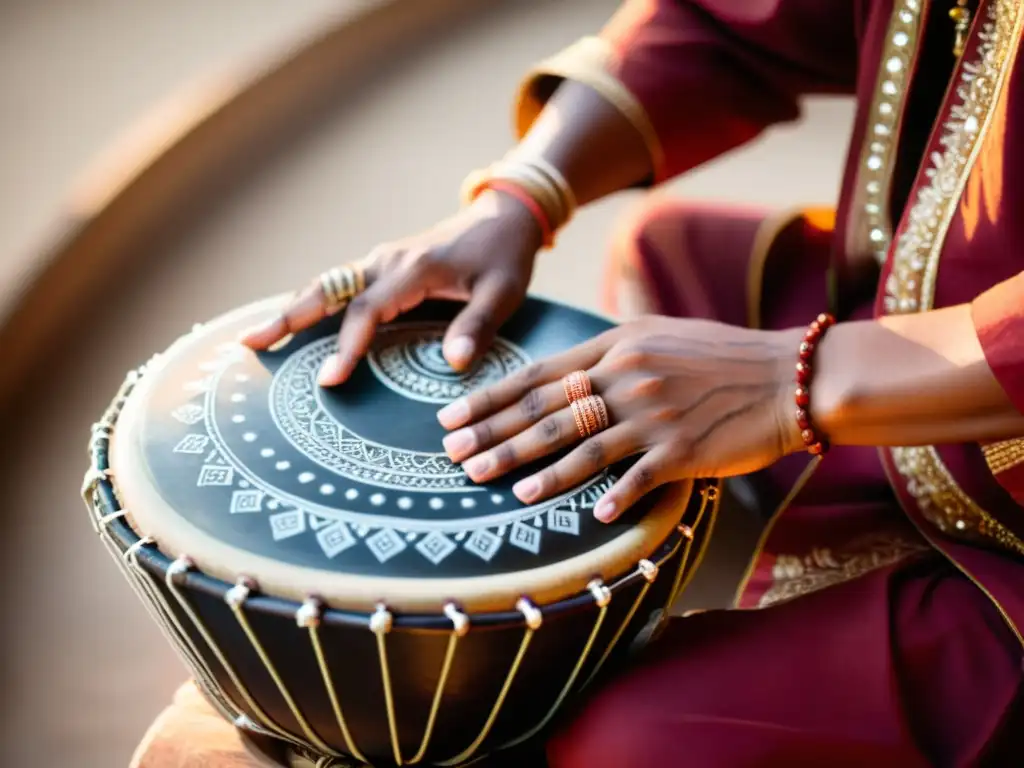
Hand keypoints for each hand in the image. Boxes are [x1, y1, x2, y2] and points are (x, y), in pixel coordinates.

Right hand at [240, 191, 543, 384]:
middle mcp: (388, 261)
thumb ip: (478, 325)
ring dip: (291, 309)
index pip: (369, 311)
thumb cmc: (505, 258)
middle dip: (288, 317)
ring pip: (327, 284)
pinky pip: (339, 284)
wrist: (503, 218)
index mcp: (414, 269)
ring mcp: (381, 261)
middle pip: (328, 290)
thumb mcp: (503, 292)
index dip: (348, 346)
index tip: (330, 379)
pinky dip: (311, 301)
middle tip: (249, 344)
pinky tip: (291, 322)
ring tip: (254, 337)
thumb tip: (453, 364)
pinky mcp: (383, 266)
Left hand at [436, 316, 805, 521]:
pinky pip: (639, 478)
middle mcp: (628, 377)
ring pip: (583, 446)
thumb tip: (564, 372)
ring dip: (539, 471)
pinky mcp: (684, 450)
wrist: (787, 376)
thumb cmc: (721, 356)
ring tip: (502, 490)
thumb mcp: (659, 334)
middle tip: (454, 458)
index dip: (490, 399)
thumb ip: (610, 350)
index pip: (538, 375)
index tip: (451, 417)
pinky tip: (588, 516)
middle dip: (496, 437)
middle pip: (548, 412)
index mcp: (617, 345)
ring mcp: (655, 415)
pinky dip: (613, 496)